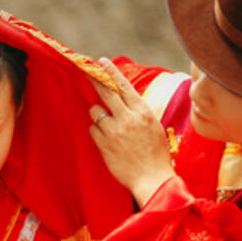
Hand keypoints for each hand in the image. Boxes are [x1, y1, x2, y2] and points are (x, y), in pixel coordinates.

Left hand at [89, 57, 176, 207]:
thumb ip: (138, 111)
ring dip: (98, 114)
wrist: (152, 179)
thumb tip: (123, 98)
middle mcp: (128, 118)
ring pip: (96, 111)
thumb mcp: (153, 126)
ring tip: (109, 124)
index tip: (101, 61)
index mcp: (143, 112)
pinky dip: (97, 131)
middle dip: (94, 78)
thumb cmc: (156, 154)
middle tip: (85, 69)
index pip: (124, 86)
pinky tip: (107, 139)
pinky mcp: (104, 145)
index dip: (111, 72)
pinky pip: (93, 129)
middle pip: (106, 92)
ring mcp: (115, 131)